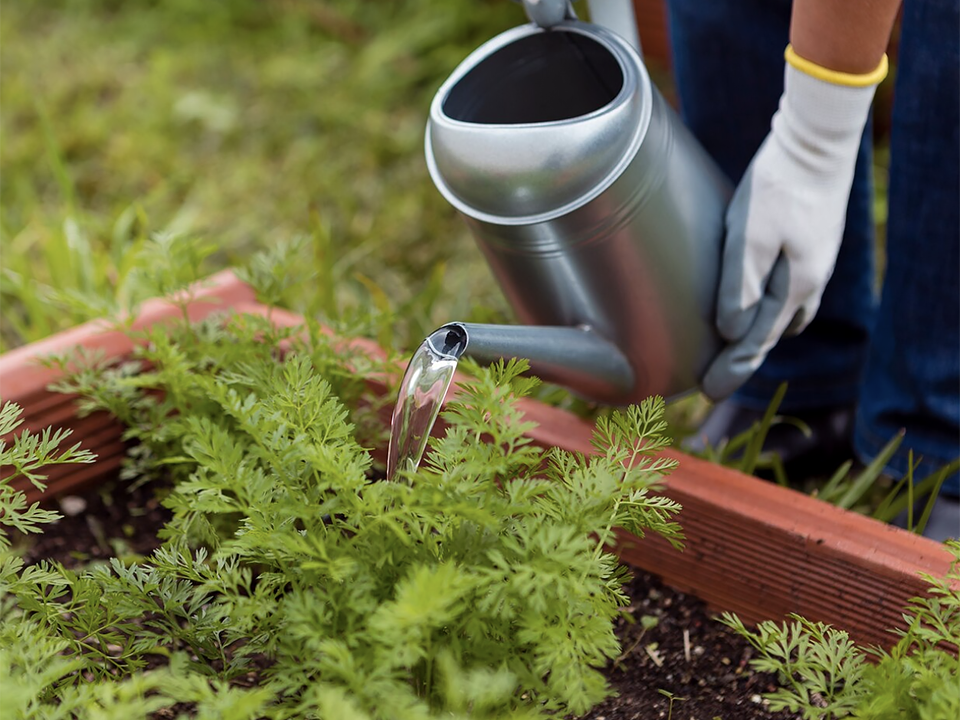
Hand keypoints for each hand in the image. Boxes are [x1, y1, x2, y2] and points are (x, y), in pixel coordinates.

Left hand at [702, 49, 884, 400]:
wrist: (815, 144)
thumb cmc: (777, 187)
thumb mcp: (749, 235)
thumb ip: (739, 285)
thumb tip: (731, 333)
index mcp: (793, 287)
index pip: (758, 341)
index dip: (733, 369)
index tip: (709, 392)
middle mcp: (809, 283)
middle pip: (773, 334)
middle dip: (744, 360)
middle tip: (717, 384)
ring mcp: (814, 265)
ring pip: (787, 316)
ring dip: (761, 337)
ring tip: (735, 352)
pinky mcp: (810, 248)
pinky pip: (791, 295)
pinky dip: (772, 312)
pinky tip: (758, 307)